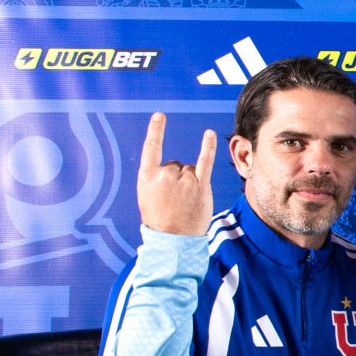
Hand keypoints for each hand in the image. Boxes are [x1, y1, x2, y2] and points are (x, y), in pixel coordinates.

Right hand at [137, 112, 215, 235]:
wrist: (173, 240)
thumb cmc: (160, 220)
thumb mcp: (147, 197)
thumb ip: (156, 179)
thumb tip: (172, 167)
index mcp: (147, 176)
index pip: (151, 148)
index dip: (156, 131)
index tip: (160, 116)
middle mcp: (165, 174)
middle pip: (175, 164)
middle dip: (177, 180)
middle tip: (175, 201)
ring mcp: (184, 179)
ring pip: (189, 170)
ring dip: (190, 183)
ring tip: (186, 203)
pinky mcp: (200, 185)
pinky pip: (205, 161)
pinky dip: (207, 147)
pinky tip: (209, 134)